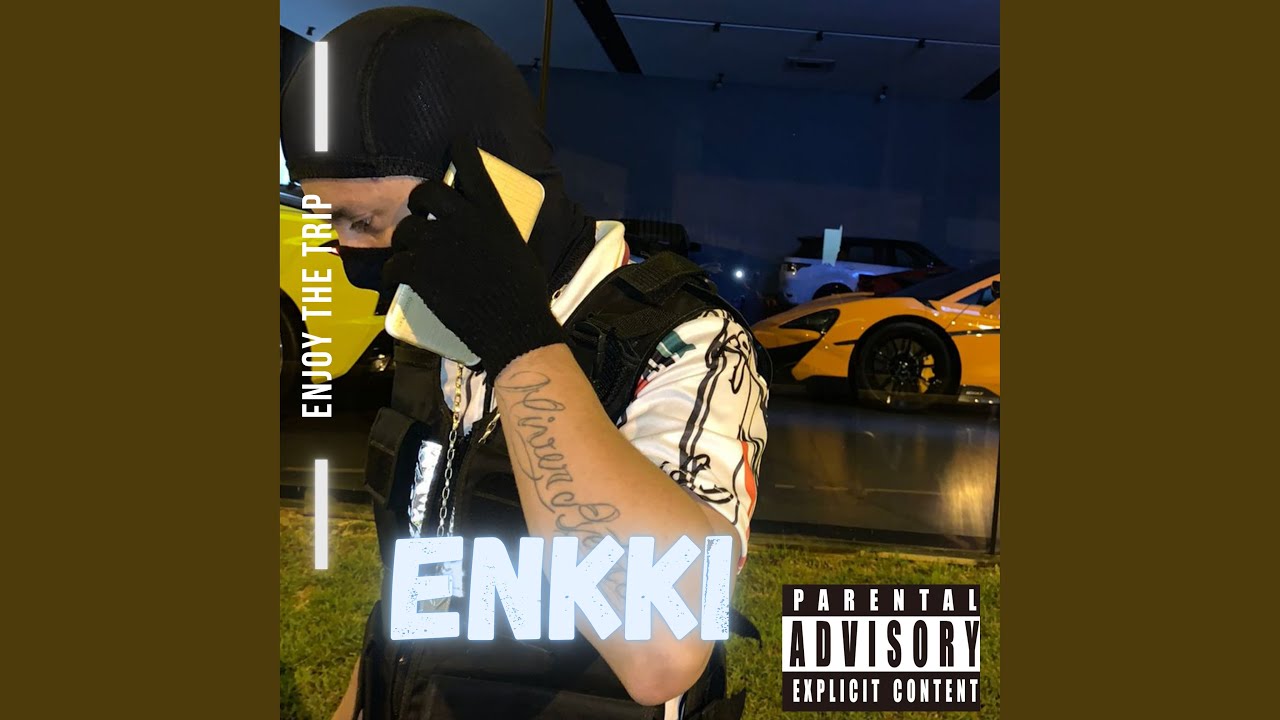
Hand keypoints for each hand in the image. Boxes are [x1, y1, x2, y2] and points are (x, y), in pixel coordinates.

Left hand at [382, 139, 565, 377]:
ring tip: (410, 257)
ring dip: (405, 242)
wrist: (514, 326)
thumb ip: (496, 234)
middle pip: (426, 191)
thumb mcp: (518, 251)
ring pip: (406, 229)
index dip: (461, 152)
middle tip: (420, 216)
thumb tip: (489, 236)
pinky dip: (395, 272)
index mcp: (492, 213)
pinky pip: (395, 263)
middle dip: (418, 201)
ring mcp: (439, 243)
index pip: (473, 169)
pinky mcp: (421, 269)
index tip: (456, 143)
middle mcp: (463, 220)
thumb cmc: (526, 295)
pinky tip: (398, 280)